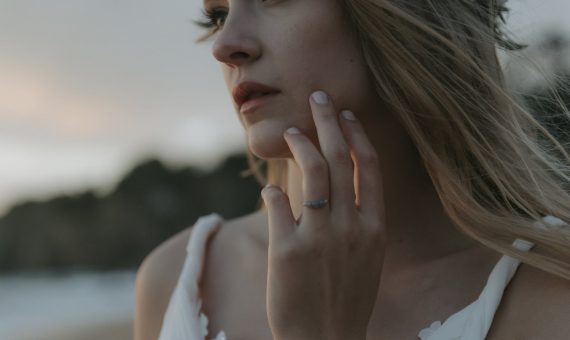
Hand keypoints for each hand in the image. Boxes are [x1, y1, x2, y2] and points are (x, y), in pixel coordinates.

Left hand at [261, 90, 385, 339]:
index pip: (369, 168)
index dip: (356, 136)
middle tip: (318, 97)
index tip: (346, 115)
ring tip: (289, 131)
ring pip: (310, 172)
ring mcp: (319, 237)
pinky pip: (277, 205)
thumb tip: (341, 187)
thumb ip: (359, 221)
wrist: (327, 339)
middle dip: (328, 121)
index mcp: (375, 228)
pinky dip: (273, 191)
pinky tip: (270, 189)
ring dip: (299, 144)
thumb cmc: (346, 299)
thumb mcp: (367, 258)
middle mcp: (351, 226)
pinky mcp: (286, 250)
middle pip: (340, 159)